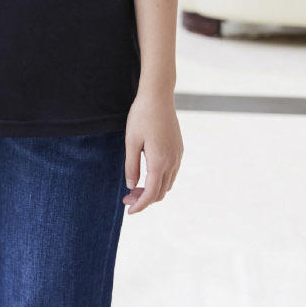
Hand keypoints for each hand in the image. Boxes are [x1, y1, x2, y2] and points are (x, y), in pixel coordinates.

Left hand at [123, 91, 181, 214]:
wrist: (158, 95)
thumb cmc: (141, 116)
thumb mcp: (131, 141)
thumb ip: (131, 166)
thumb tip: (131, 186)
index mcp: (159, 161)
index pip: (151, 193)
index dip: (140, 205)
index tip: (129, 211)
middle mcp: (172, 161)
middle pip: (161, 192)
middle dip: (144, 199)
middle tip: (127, 198)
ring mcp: (178, 155)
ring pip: (167, 184)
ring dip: (153, 190)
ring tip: (135, 188)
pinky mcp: (179, 149)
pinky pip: (172, 172)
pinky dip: (160, 180)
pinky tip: (147, 175)